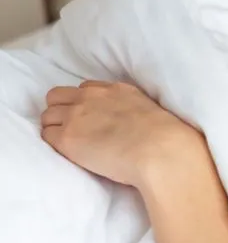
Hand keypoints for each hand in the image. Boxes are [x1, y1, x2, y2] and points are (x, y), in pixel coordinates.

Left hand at [41, 80, 204, 191]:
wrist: (161, 152)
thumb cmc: (167, 139)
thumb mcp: (153, 112)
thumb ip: (135, 111)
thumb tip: (134, 125)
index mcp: (116, 90)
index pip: (86, 89)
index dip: (85, 104)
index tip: (92, 117)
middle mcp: (92, 97)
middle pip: (58, 96)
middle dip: (62, 110)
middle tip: (75, 129)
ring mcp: (77, 116)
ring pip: (48, 116)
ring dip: (56, 127)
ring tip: (72, 143)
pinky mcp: (67, 138)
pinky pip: (47, 135)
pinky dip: (55, 143)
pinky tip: (71, 153)